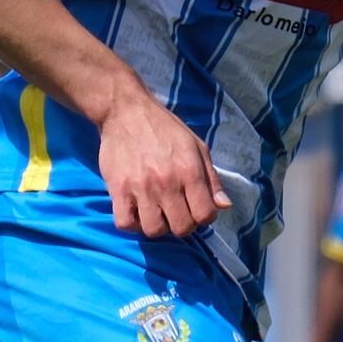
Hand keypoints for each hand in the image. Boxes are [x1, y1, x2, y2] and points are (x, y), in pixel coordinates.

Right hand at [97, 90, 223, 238]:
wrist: (126, 111)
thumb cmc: (164, 128)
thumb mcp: (196, 146)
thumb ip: (211, 178)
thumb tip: (224, 205)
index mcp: (189, 170)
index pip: (205, 215)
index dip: (205, 218)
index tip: (197, 210)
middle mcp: (167, 182)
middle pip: (181, 228)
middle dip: (183, 225)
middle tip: (176, 213)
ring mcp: (140, 187)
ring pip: (153, 230)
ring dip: (158, 226)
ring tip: (157, 213)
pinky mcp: (117, 189)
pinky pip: (125, 223)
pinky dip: (132, 224)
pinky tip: (137, 212)